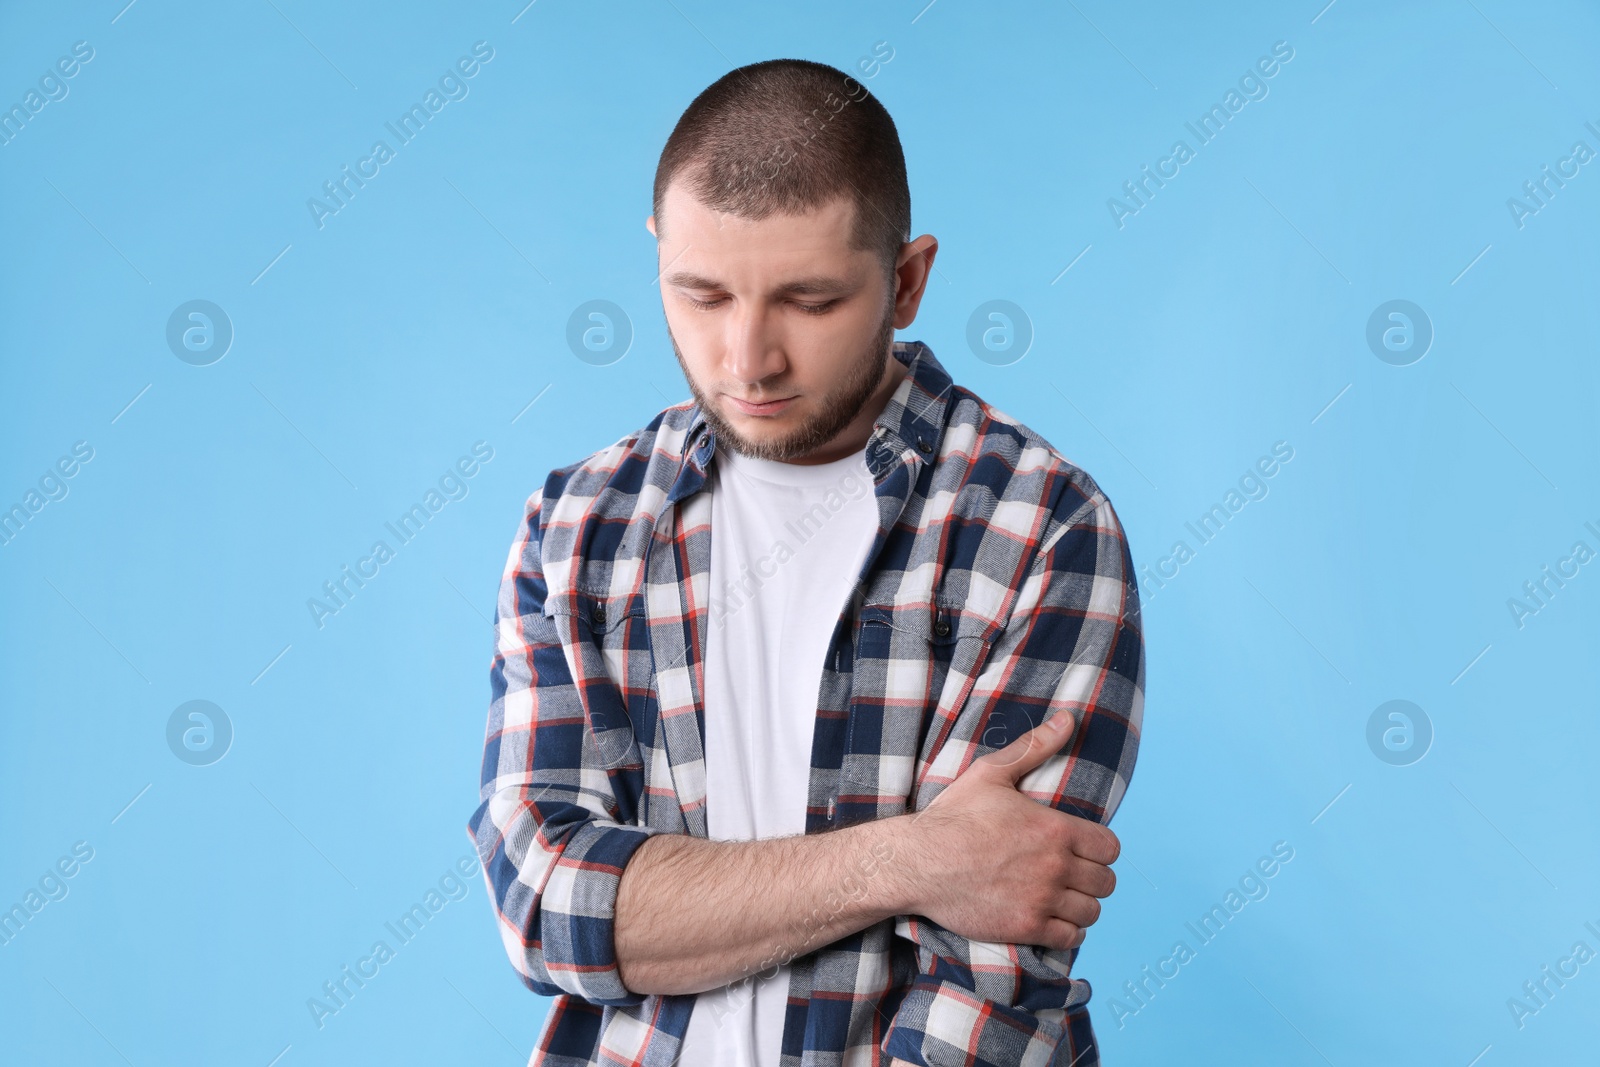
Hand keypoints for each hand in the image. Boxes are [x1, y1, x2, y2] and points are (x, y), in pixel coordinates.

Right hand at [903, 712, 1119, 951]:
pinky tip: (1053, 920)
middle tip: (1071, 874)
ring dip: (1082, 906)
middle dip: (1092, 878)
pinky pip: (1070, 937)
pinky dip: (1068, 931)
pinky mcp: (1026, 927)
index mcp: (1055, 829)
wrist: (918, 861)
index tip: (1083, 850)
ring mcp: (1042, 899)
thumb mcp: (992, 772)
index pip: (1111, 848)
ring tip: (1063, 898)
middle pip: (1106, 882)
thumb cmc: (954, 816)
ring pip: (1091, 912)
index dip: (1100, 849)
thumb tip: (1069, 718)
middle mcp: (1056, 866)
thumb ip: (1035, 746)